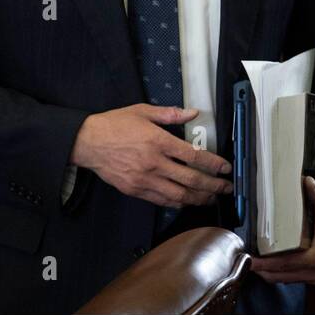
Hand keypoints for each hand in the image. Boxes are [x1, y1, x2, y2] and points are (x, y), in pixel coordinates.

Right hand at [71, 104, 231, 207]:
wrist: (88, 142)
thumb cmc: (114, 125)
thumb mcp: (143, 111)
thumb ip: (170, 114)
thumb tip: (192, 113)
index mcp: (158, 141)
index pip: (193, 156)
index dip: (213, 164)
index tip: (225, 168)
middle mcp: (154, 163)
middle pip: (190, 179)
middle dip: (212, 185)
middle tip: (226, 188)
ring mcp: (144, 179)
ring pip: (178, 195)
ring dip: (198, 198)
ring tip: (211, 198)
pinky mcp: (135, 190)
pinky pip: (161, 200)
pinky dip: (178, 202)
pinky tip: (187, 201)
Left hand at [249, 177, 314, 284]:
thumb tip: (308, 182)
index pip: (285, 264)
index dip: (265, 263)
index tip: (249, 260)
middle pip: (281, 275)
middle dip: (262, 269)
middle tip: (244, 257)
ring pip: (284, 278)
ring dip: (269, 271)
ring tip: (253, 257)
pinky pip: (291, 276)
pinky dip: (278, 270)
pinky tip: (268, 259)